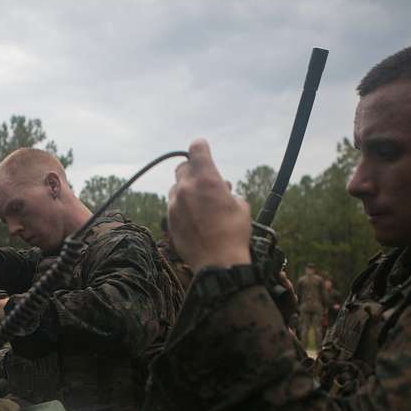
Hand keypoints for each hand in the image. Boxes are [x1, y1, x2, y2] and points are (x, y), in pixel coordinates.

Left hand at [167, 139, 250, 270]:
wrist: (218, 263)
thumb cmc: (234, 233)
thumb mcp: (241, 206)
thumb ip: (227, 192)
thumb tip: (223, 190)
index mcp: (207, 179)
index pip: (197, 149)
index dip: (201, 148)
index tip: (203, 150)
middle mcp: (186, 188)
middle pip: (182, 168)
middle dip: (193, 170)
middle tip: (204, 181)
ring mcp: (174, 205)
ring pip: (176, 188)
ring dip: (186, 190)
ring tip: (200, 203)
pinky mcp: (169, 221)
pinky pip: (173, 207)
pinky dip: (182, 208)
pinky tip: (194, 219)